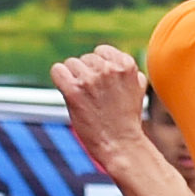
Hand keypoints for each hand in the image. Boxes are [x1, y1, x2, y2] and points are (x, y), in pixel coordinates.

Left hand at [50, 44, 150, 163]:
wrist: (121, 144)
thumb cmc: (127, 119)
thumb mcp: (137, 87)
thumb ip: (126, 69)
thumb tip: (110, 56)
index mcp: (126, 64)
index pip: (102, 51)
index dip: (100, 67)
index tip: (103, 84)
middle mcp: (108, 68)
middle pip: (86, 58)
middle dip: (87, 73)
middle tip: (95, 96)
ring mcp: (90, 79)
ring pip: (71, 63)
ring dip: (74, 78)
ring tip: (85, 98)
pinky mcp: (74, 91)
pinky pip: (57, 70)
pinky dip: (60, 79)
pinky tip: (69, 92)